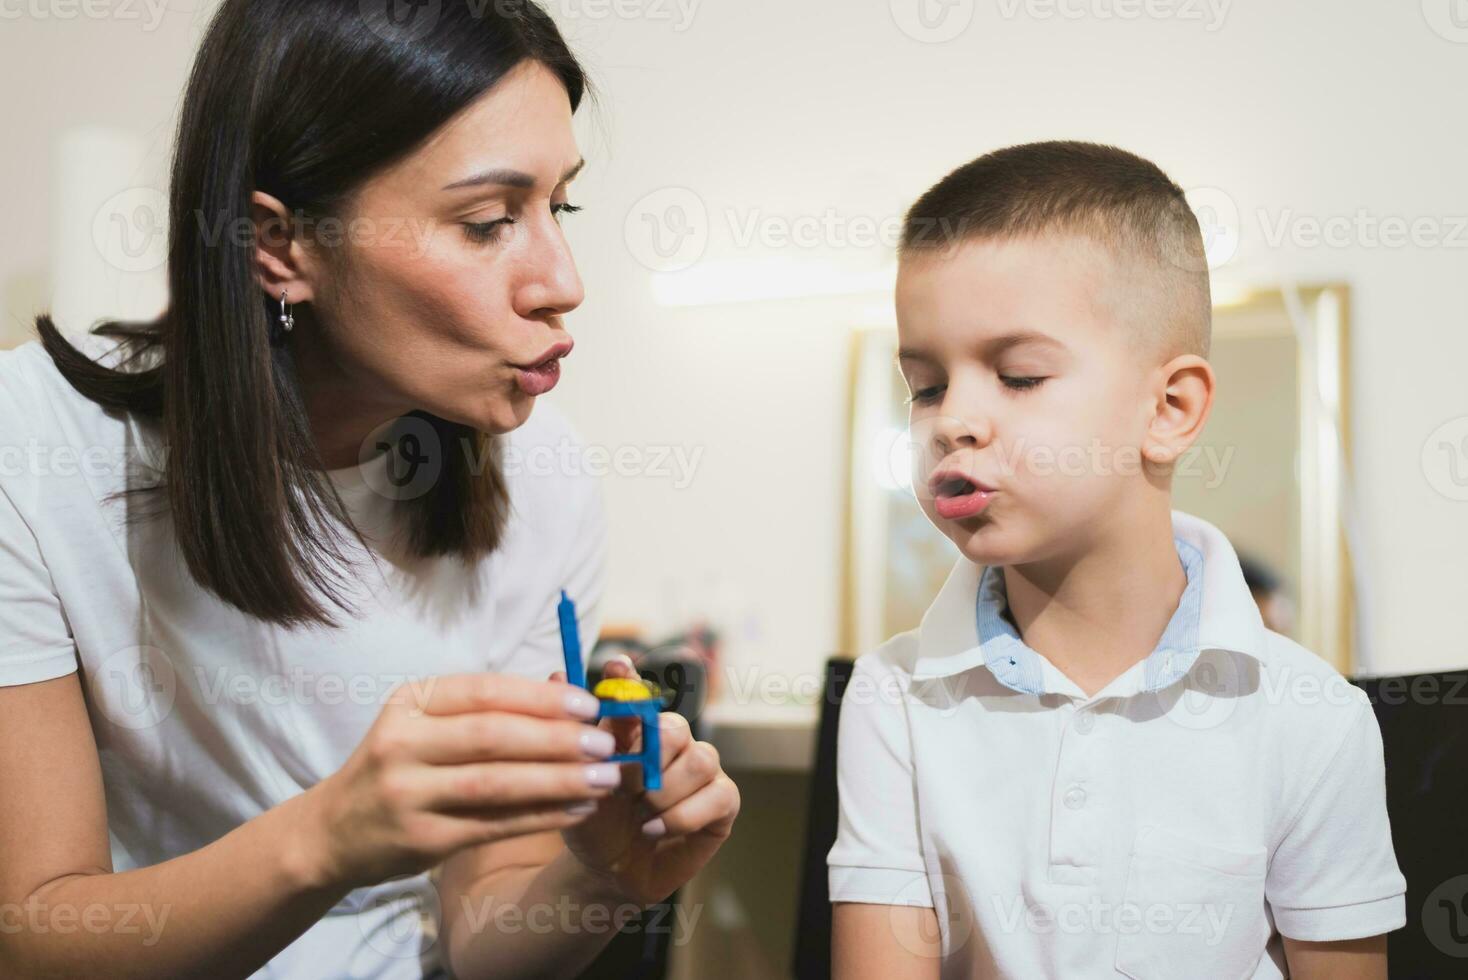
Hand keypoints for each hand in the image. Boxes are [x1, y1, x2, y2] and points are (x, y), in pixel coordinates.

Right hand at [299, 673, 622, 890]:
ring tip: (604, 779)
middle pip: (493, 736)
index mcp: (410, 703)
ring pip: (496, 784)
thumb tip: (568, 694)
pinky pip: (494, 825)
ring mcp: (408, 794)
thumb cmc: (400, 766)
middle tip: (604, 744)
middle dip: (557, 739)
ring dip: (558, 781)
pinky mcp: (422, 840)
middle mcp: (402, 744)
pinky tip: (578, 810)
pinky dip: (542, 817)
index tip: (588, 704)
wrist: (333, 831)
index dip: (541, 697)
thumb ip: (486, 710)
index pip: (484, 691)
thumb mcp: (424, 724)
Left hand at [552, 657, 740, 905]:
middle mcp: (673, 741)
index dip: (629, 680)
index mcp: (635, 730)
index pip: (636, 694)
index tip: (616, 668)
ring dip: (665, 794)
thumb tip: (558, 675)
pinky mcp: (722, 801)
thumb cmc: (594, 825)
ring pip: (700, 760)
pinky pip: (717, 795)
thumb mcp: (575, 784)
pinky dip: (682, 816)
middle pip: (674, 727)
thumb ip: (573, 738)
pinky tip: (654, 829)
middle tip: (627, 789)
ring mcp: (701, 769)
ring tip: (640, 816)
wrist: (608, 873)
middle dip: (649, 761)